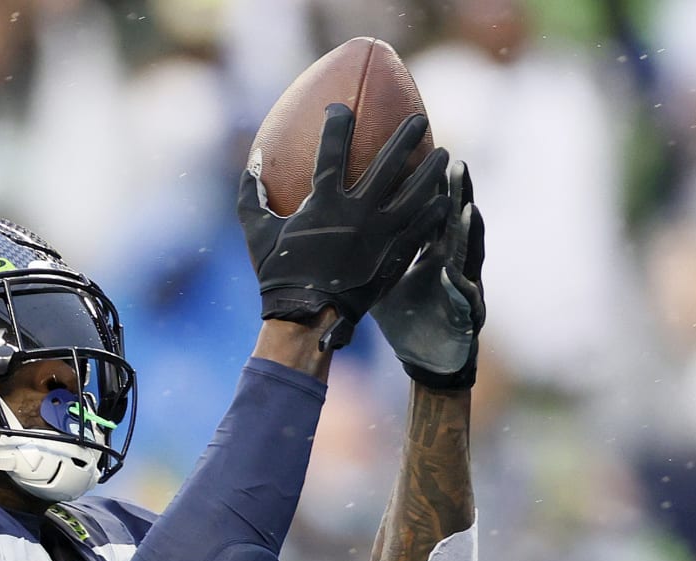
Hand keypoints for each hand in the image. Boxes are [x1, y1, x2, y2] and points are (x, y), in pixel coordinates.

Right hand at [239, 107, 449, 349]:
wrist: (306, 317)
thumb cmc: (278, 275)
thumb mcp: (256, 233)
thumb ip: (251, 196)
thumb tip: (250, 162)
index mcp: (323, 203)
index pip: (332, 150)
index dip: (336, 124)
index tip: (341, 108)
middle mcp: (357, 213)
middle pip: (388, 164)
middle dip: (406, 137)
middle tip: (420, 119)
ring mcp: (380, 235)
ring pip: (414, 194)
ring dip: (431, 171)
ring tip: (444, 154)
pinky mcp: (393, 257)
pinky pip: (420, 229)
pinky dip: (434, 212)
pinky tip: (445, 200)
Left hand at [371, 158, 484, 389]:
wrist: (426, 356)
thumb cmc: (404, 314)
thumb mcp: (383, 276)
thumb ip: (368, 247)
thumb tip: (330, 225)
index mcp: (431, 250)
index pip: (432, 210)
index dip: (431, 185)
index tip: (425, 153)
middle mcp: (450, 261)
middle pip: (455, 222)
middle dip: (458, 193)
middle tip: (455, 162)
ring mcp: (460, 286)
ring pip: (467, 254)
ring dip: (469, 232)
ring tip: (469, 209)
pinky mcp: (464, 315)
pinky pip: (462, 298)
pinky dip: (459, 286)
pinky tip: (451, 275)